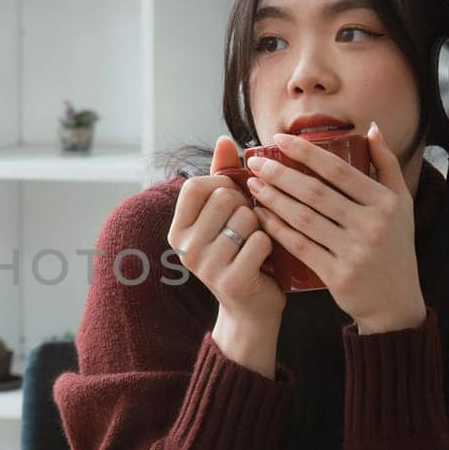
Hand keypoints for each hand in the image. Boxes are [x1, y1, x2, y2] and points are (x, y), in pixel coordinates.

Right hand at [168, 136, 285, 336]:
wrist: (250, 309)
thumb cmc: (239, 253)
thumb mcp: (224, 217)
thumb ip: (222, 178)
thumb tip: (225, 140)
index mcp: (177, 229)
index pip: (196, 185)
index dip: (222, 184)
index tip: (232, 199)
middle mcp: (185, 248)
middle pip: (225, 198)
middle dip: (246, 206)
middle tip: (247, 226)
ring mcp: (206, 267)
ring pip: (246, 218)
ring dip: (260, 227)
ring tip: (254, 243)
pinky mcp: (231, 281)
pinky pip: (262, 241)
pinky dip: (271, 246)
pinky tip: (265, 260)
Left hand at [244, 122, 426, 333]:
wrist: (396, 303)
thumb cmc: (395, 248)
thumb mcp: (401, 204)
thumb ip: (387, 164)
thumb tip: (373, 128)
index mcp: (385, 202)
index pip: (338, 169)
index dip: (305, 152)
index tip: (279, 139)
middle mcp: (371, 225)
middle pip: (315, 192)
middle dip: (280, 174)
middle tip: (254, 162)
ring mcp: (355, 251)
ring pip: (303, 218)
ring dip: (273, 199)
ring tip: (253, 185)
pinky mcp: (338, 275)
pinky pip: (300, 246)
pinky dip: (278, 229)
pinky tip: (261, 216)